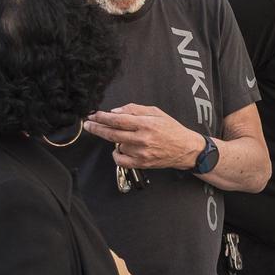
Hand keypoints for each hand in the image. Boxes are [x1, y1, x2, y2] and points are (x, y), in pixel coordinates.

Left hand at [84, 104, 202, 170]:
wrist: (185, 149)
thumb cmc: (171, 130)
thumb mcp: (156, 112)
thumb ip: (134, 110)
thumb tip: (115, 112)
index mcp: (146, 124)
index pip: (118, 120)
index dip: (102, 117)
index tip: (93, 115)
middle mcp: (143, 139)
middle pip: (112, 133)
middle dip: (97, 128)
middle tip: (88, 124)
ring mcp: (141, 153)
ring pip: (117, 145)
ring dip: (116, 140)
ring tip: (126, 137)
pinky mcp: (142, 164)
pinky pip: (120, 160)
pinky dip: (116, 154)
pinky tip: (120, 149)